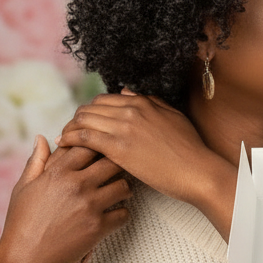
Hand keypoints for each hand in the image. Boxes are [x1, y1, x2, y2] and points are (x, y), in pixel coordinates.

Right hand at [0, 136, 130, 262]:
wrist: (25, 259)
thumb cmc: (22, 223)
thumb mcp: (23, 188)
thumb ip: (37, 161)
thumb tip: (42, 137)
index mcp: (57, 172)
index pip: (88, 144)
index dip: (97, 146)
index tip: (99, 153)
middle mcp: (76, 185)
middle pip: (112, 162)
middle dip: (117, 165)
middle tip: (116, 172)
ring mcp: (89, 206)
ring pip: (124, 186)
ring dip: (123, 189)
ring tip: (117, 193)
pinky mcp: (98, 227)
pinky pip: (125, 214)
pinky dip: (122, 215)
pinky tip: (113, 216)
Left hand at [57, 90, 211, 200]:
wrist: (197, 170)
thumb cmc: (190, 149)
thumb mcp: (172, 116)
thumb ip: (150, 101)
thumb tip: (127, 91)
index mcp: (142, 102)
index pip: (104, 99)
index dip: (90, 111)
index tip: (85, 122)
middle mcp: (130, 110)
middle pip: (89, 108)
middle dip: (76, 119)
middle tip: (71, 132)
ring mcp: (123, 128)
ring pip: (83, 119)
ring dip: (70, 128)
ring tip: (65, 139)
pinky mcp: (118, 148)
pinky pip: (85, 137)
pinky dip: (71, 139)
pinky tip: (66, 145)